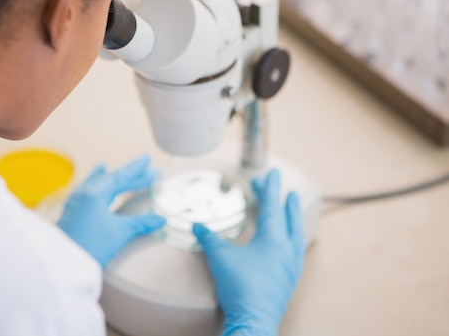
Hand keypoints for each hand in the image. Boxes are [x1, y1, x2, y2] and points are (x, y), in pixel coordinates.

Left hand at [57, 155, 166, 267]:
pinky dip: (91, 187)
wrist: (63, 264)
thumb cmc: (90, 246)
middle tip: (145, 168)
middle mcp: (84, 194)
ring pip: (95, 184)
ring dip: (105, 177)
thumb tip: (160, 219)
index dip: (136, 169)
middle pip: (110, 179)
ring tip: (105, 166)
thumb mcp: (119, 233)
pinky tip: (88, 188)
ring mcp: (75, 203)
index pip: (120, 177)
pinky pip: (85, 193)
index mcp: (95, 194)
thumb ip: (140, 223)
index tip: (147, 160)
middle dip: (128, 174)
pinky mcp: (71, 214)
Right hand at [193, 169, 305, 335]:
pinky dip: (293, 238)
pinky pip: (297, 251)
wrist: (254, 320)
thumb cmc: (240, 286)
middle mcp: (288, 249)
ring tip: (291, 208)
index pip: (272, 207)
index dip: (270, 189)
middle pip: (288, 218)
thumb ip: (209, 239)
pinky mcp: (290, 279)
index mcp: (274, 239)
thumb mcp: (220, 258)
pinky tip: (288, 242)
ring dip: (293, 218)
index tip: (273, 174)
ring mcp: (292, 265)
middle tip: (282, 188)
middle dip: (284, 201)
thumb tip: (197, 226)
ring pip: (297, 235)